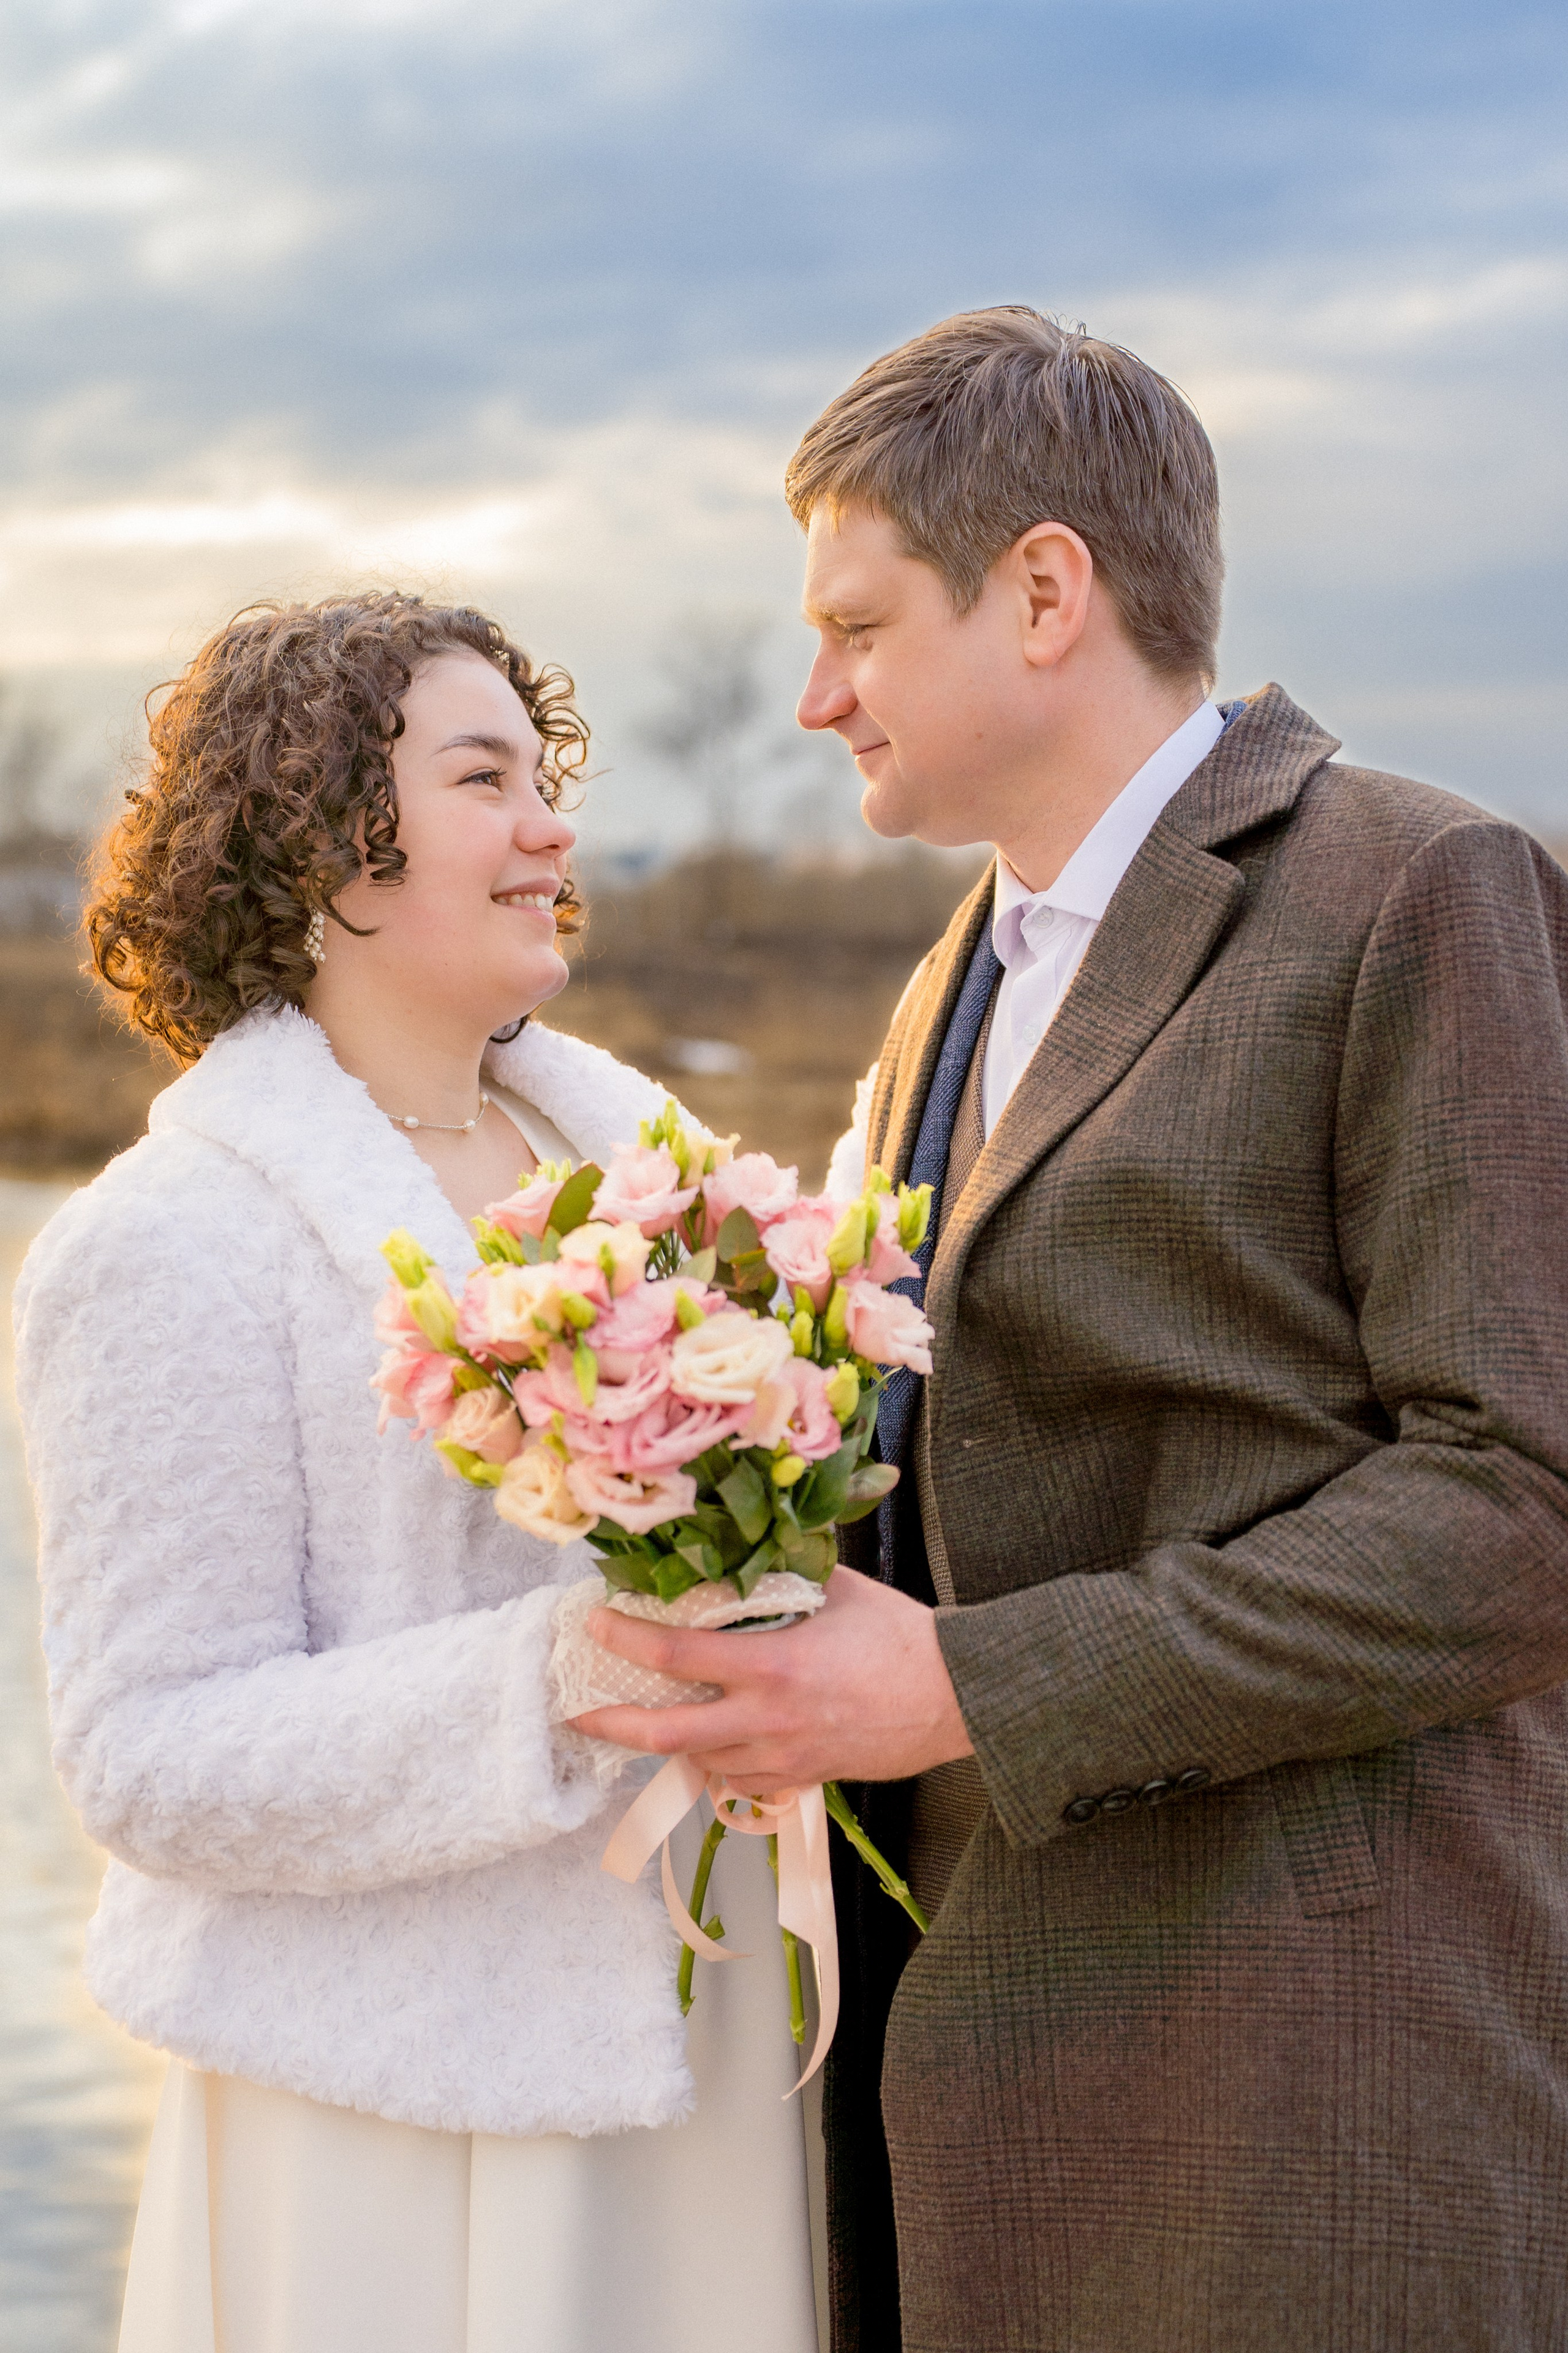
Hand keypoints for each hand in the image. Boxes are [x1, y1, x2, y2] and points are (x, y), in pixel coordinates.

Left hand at [568, 1565, 974, 1792]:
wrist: (958, 1700)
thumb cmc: (903, 1639)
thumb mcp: (840, 1590)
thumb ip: (784, 1577)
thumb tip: (744, 1555)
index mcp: (772, 1667)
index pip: (676, 1655)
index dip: (626, 1641)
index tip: (595, 1625)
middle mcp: (767, 1721)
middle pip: (666, 1733)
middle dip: (612, 1723)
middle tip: (577, 1709)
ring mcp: (783, 1757)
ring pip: (699, 1760)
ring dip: (664, 1740)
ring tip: (638, 1718)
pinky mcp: (802, 1778)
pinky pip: (737, 1777)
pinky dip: (712, 1760)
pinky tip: (706, 1740)